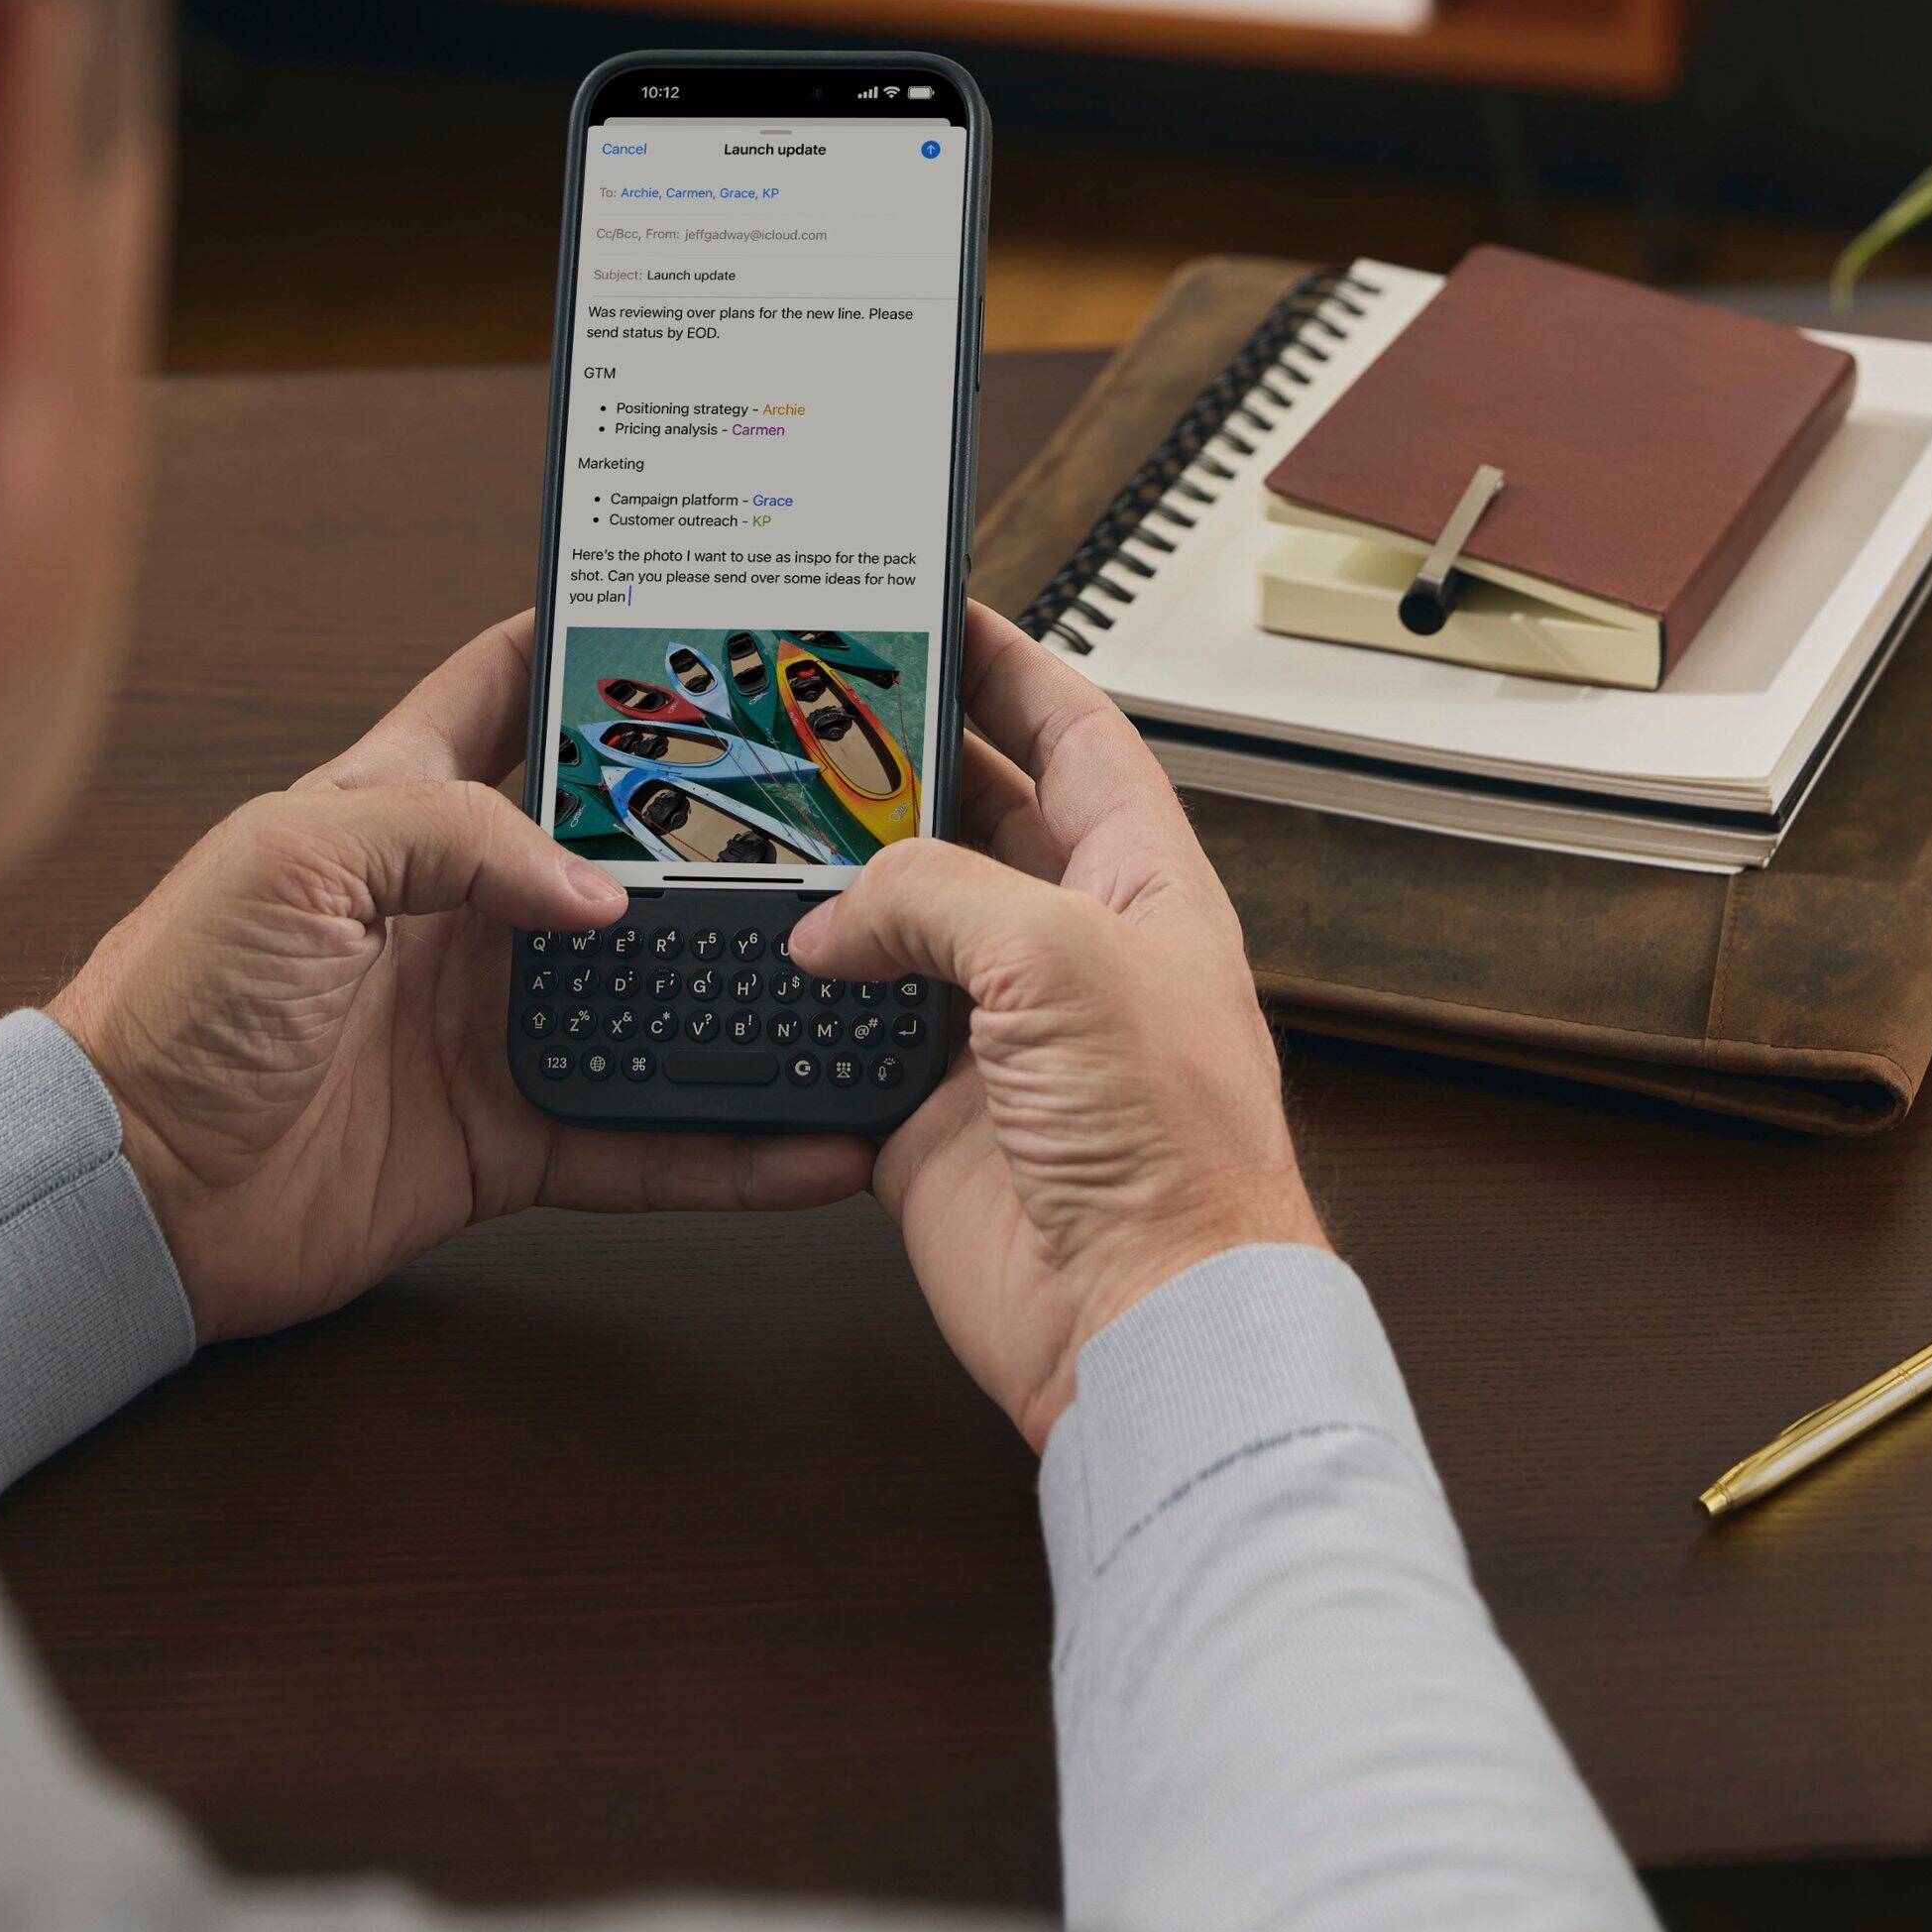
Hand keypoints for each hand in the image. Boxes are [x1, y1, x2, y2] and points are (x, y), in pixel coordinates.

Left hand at [51, 614, 869, 1343]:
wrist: (123, 1191)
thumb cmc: (169, 1001)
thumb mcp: (296, 854)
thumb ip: (456, 834)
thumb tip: (596, 891)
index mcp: (395, 802)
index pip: (508, 692)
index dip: (595, 650)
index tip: (700, 622)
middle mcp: (457, 907)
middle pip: (618, 847)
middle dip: (718, 826)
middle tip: (833, 808)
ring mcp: (487, 1023)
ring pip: (652, 996)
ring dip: (743, 990)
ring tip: (853, 975)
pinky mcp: (505, 1139)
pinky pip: (640, 1141)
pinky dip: (725, 1150)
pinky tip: (811, 1143)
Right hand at [789, 603, 1326, 1452]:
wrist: (1142, 1319)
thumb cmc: (1170, 1144)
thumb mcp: (1057, 957)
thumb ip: (937, 894)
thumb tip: (841, 912)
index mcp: (1140, 881)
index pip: (1073, 733)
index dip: (1007, 666)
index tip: (935, 611)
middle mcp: (1072, 948)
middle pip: (975, 820)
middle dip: (898, 766)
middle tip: (814, 713)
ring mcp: (1002, 1035)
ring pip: (903, 926)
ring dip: (839, 886)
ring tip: (766, 822)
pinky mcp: (936, 1117)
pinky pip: (854, 1041)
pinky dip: (806, 1011)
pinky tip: (762, 969)